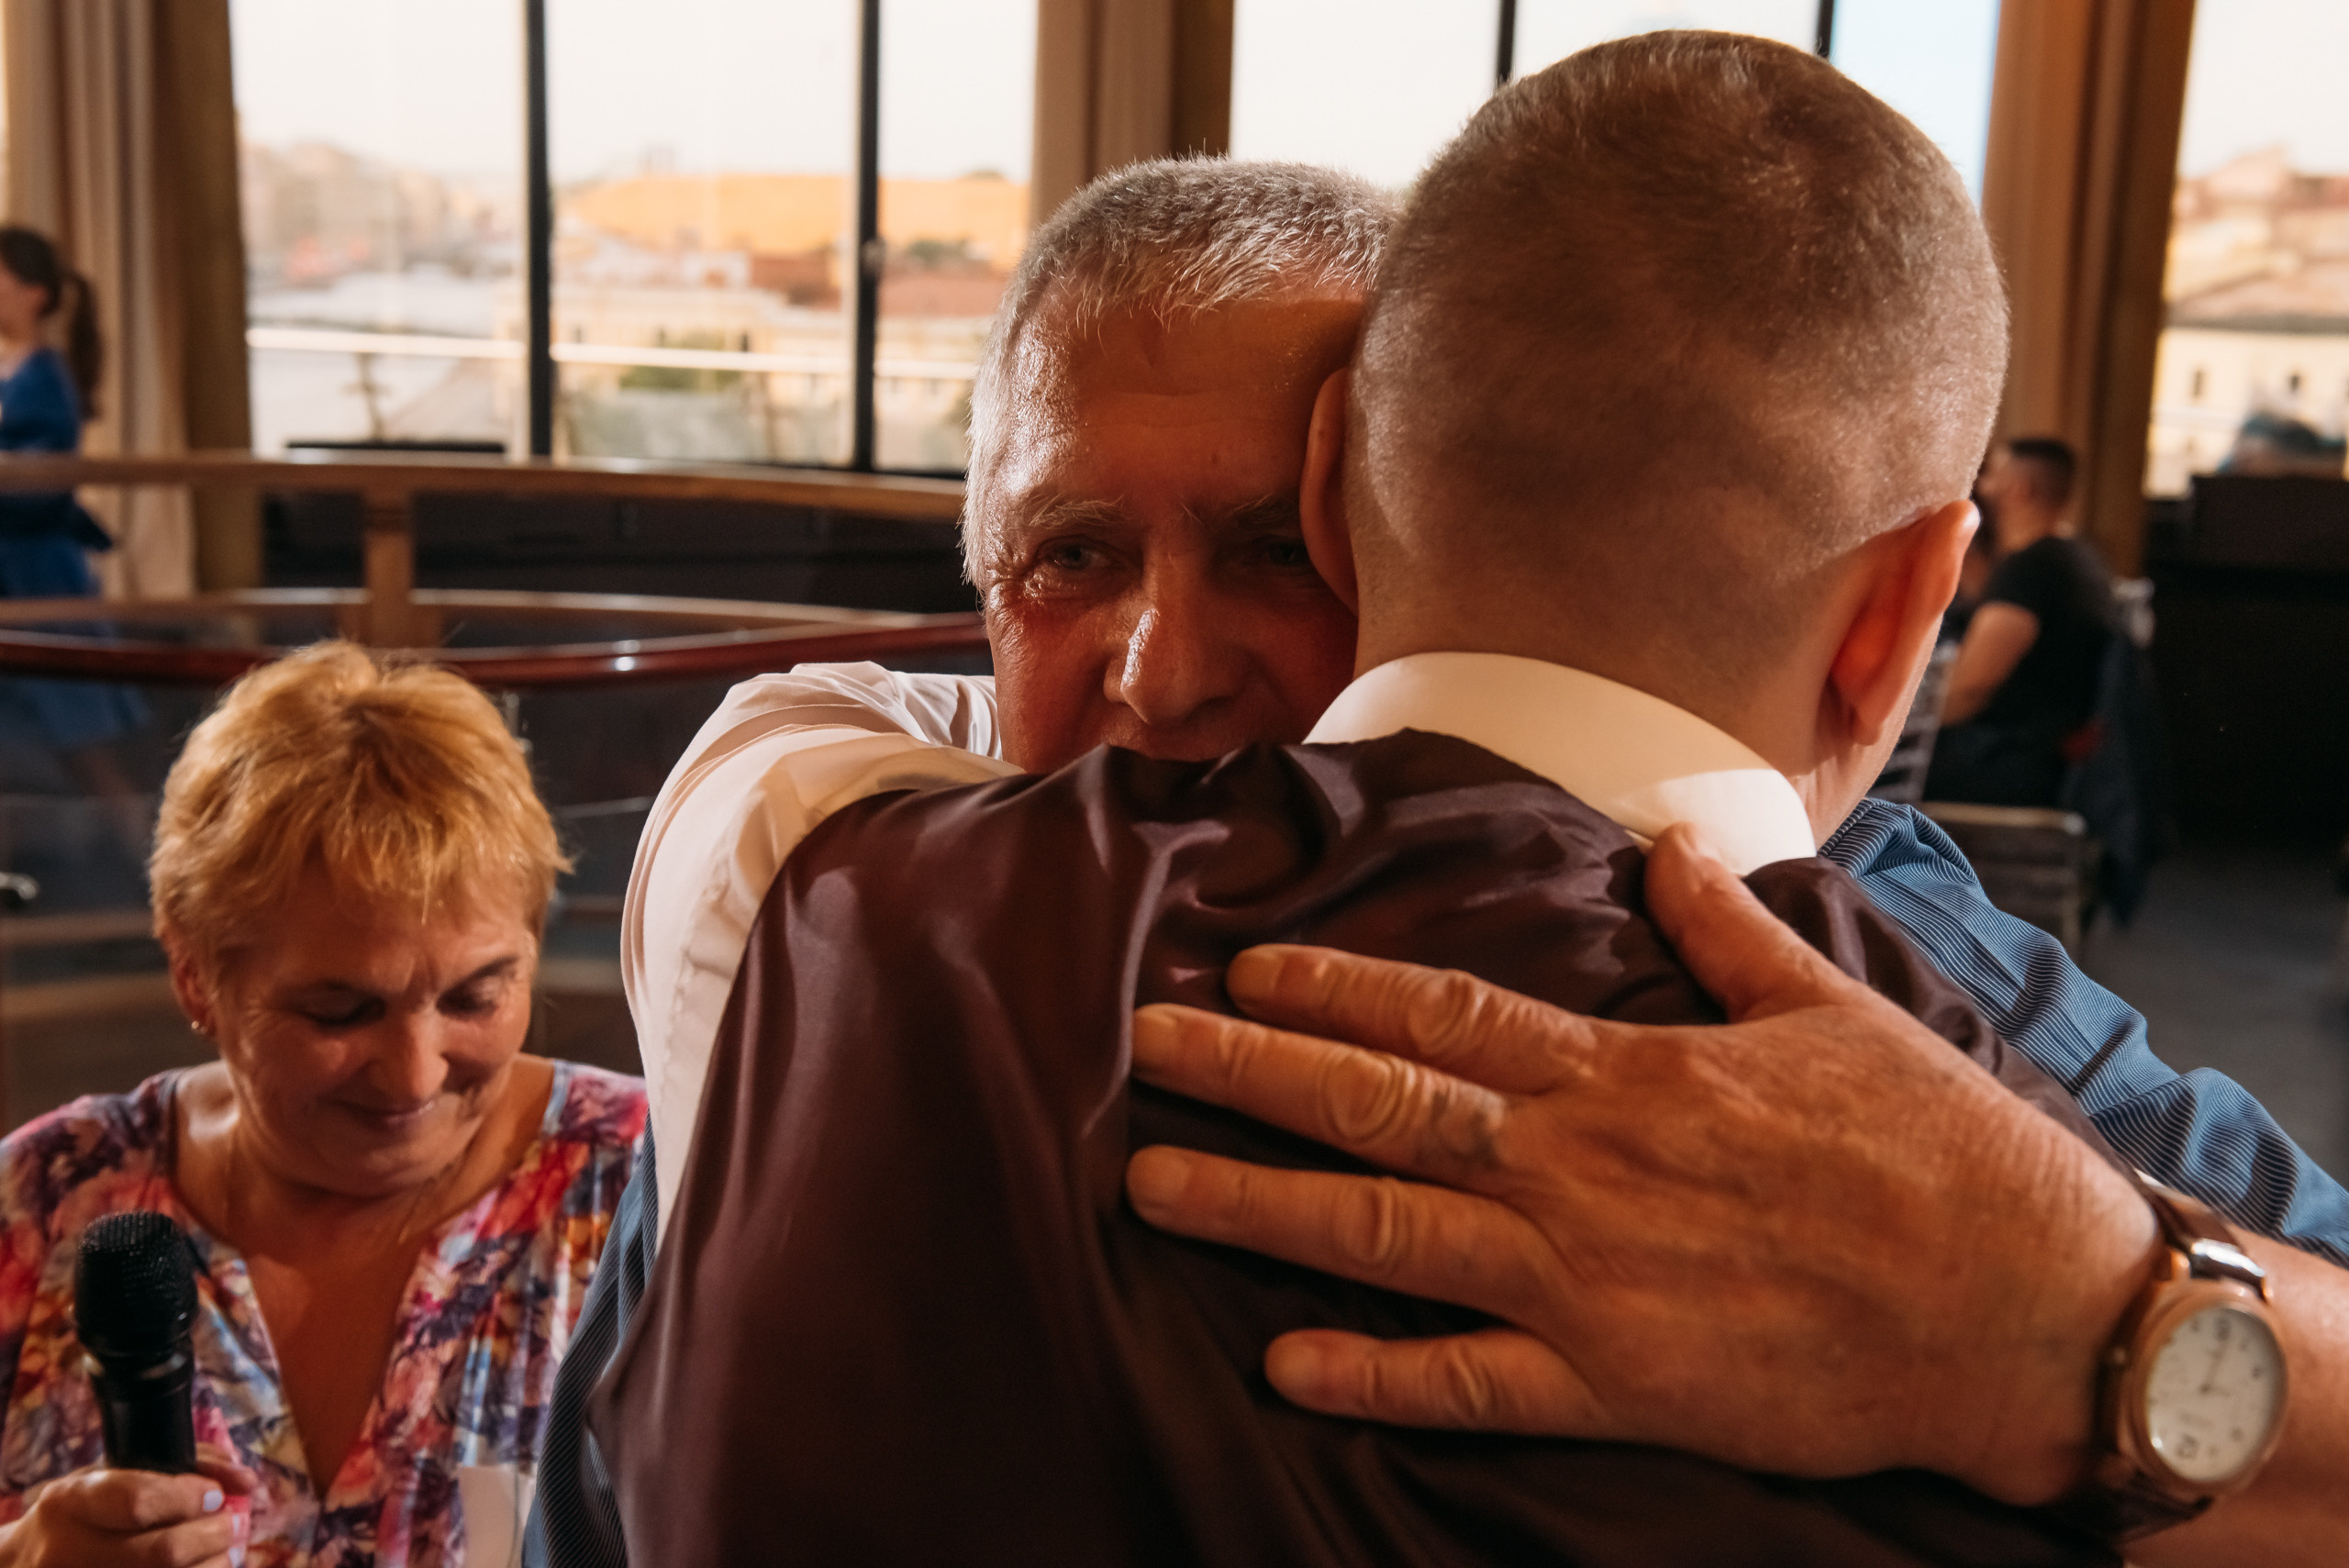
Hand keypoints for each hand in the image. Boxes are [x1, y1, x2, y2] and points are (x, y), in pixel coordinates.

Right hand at [1, 1449, 255, 1567]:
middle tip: (230, 1525)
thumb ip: (185, 1465)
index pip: (137, 1500)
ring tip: (223, 1552)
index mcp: (70, 1502)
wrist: (27, 1564)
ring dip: (213, 1566)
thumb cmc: (86, 1513)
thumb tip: (246, 1481)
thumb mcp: (114, 1475)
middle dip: (213, 1535)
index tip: (214, 1496)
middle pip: (163, 1552)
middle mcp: (67, 1550)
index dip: (189, 1498)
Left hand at [1124, 824, 2157, 1504]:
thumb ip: (1726, 932)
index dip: (1332, 985)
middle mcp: (1579, 1164)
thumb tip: (1669, 844)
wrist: (2022, 1307)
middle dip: (1251, 1071)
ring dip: (1260, 1206)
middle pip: (1379, 1104)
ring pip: (1386, 1233)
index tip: (1245, 965)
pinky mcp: (1616, 1384)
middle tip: (1146, 1044)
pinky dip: (1371, 1373)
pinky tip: (1282, 1364)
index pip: (1444, 1009)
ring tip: (1154, 1186)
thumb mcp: (1831, 1010)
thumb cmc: (1936, 1153)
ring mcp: (1585, 1279)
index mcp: (1625, 1071)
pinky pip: (1467, 1381)